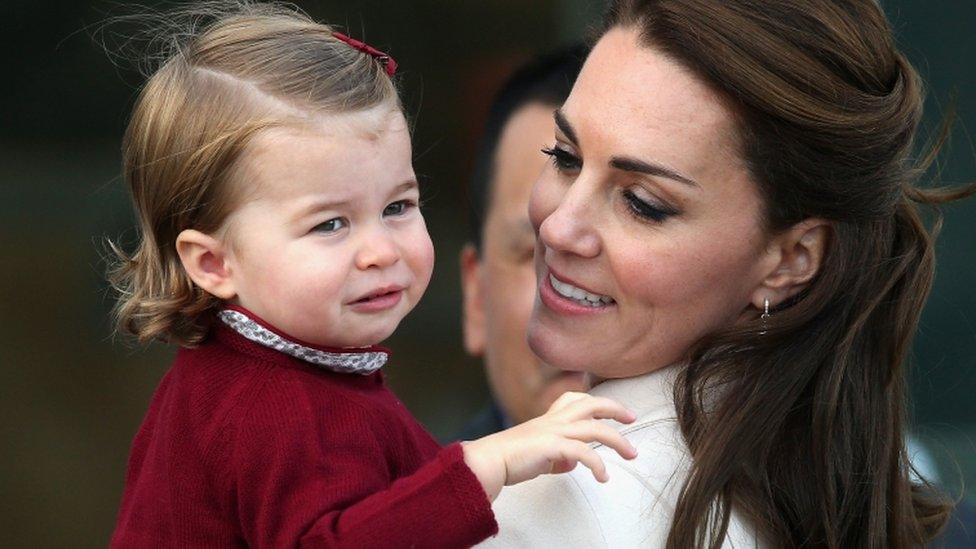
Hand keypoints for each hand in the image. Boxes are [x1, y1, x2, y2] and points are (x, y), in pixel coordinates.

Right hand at [462, 392, 637, 500]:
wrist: (490, 461)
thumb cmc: (510, 459)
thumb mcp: (539, 454)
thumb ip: (558, 455)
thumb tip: (572, 463)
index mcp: (548, 418)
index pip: (574, 398)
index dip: (596, 401)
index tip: (615, 410)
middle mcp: (553, 420)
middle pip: (592, 404)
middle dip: (616, 408)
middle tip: (633, 418)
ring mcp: (553, 431)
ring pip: (595, 428)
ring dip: (618, 441)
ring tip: (632, 455)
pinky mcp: (552, 446)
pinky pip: (583, 452)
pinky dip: (598, 465)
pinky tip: (603, 477)